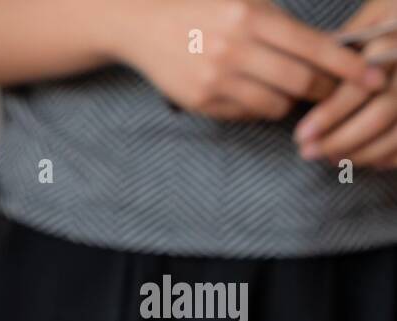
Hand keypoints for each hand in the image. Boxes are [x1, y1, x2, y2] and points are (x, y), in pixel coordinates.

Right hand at [118, 0, 384, 119]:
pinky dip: (259, 106)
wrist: (143, 23)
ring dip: (290, 102)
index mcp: (251, 16)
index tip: (374, 76)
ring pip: (276, 104)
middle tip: (333, 90)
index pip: (314, 47)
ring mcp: (216, 78)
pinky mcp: (200, 100)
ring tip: (287, 90)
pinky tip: (253, 92)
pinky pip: (246, 113)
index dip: (348, 66)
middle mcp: (235, 49)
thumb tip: (329, 55)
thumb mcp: (245, 2)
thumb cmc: (203, 8)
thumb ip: (283, 26)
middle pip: (301, 82)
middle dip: (324, 90)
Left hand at [295, 2, 396, 165]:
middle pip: (379, 114)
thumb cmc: (390, 22)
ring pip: (396, 134)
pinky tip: (359, 160)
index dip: (329, 116)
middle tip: (308, 153)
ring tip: (329, 158)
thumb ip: (340, 47)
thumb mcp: (368, 19)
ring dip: (359, 154)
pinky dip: (385, 157)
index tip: (300, 136)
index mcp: (391, 47)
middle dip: (340, 140)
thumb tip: (300, 74)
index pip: (359, 88)